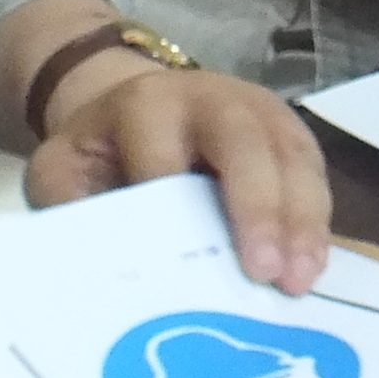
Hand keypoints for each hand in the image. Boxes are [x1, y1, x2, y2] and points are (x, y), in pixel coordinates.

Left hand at [31, 61, 330, 293]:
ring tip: (299, 281)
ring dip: (300, 220)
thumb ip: (71, 208)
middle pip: (243, 143)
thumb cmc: (102, 155)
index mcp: (144, 104)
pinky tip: (313, 266)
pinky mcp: (288, 131)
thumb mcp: (63, 171)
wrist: (137, 109)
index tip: (184, 262)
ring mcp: (259, 108)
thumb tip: (97, 270)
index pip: (163, 152)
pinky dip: (315, 222)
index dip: (179, 204)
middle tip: (265, 273)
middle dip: (257, 207)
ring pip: (291, 156)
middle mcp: (209, 96)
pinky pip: (313, 171)